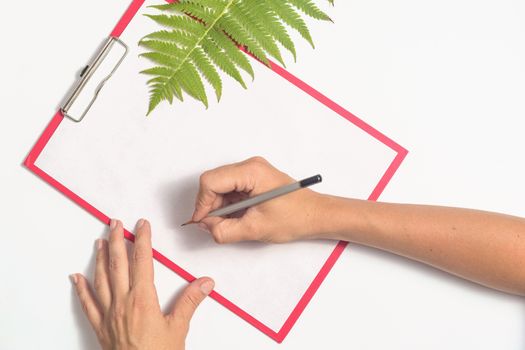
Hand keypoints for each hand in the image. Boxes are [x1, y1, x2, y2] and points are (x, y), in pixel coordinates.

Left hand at [71, 219, 213, 349]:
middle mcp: (122, 304)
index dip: (142, 240)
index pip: (142, 262)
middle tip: (115, 223)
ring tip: (100, 241)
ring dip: (101, 258)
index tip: (142, 225)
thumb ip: (190, 302)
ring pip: (102, 279)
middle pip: (118, 264)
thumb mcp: (178, 329)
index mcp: (143, 301)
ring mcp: (109, 315)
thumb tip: (205, 283)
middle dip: (117, 240)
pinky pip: (88, 304)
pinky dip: (81, 289)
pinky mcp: (101, 327)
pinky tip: (76, 278)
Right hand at [192, 156, 324, 242]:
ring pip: (220, 186)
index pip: (211, 181)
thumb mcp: (255, 229)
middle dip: (210, 205)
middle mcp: (250, 166)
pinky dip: (228, 205)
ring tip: (231, 223)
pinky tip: (238, 218)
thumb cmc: (296, 217)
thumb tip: (205, 226)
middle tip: (215, 226)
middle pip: (213, 182)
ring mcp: (252, 171)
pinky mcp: (254, 178)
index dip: (202, 203)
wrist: (316, 215)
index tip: (202, 221)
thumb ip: (224, 230)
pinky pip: (230, 189)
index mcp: (251, 172)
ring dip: (219, 206)